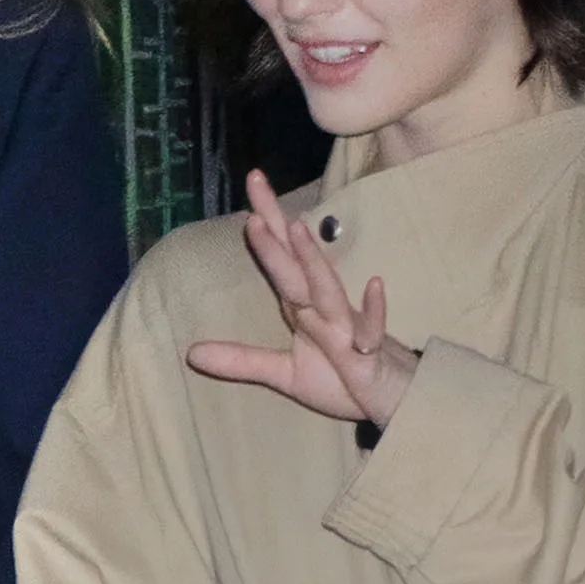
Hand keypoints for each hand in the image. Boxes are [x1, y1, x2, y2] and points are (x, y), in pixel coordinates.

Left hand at [186, 169, 419, 426]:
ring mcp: (347, 326)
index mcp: (301, 304)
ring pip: (326, 288)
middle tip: (255, 180)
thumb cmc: (342, 380)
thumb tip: (190, 353)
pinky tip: (374, 284)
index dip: (263, 221)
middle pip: (294, 258)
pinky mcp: (370, 352)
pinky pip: (372, 330)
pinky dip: (374, 311)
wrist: (394, 403)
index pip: (279, 255)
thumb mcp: (285, 373)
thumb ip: (241, 360)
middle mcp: (322, 306)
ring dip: (312, 259)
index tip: (250, 180)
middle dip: (274, 222)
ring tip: (297, 228)